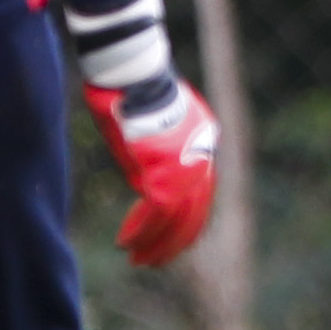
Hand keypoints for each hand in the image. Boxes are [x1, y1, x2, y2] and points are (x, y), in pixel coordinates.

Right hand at [85, 77, 219, 265]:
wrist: (131, 68)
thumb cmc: (130, 88)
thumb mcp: (148, 126)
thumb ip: (153, 157)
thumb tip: (146, 185)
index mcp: (201, 144)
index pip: (200, 195)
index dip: (184, 222)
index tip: (167, 239)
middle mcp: (202, 156)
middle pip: (194, 211)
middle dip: (174, 240)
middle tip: (153, 261)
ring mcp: (187, 163)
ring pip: (177, 217)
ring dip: (156, 242)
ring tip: (139, 260)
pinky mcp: (164, 168)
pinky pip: (157, 211)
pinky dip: (142, 230)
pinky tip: (128, 244)